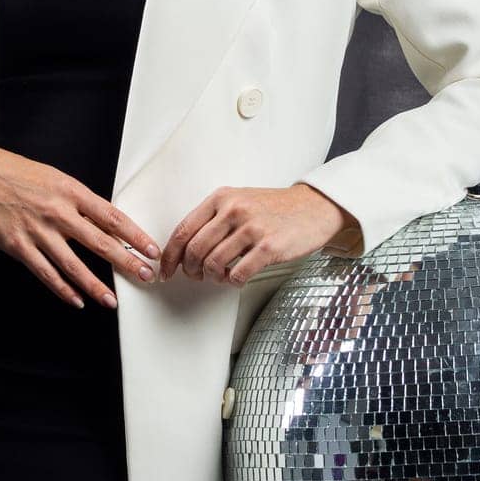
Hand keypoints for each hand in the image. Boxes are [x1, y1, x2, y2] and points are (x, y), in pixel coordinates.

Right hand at [0, 145, 161, 309]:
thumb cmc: (22, 176)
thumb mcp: (59, 180)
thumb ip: (82, 202)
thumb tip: (109, 224)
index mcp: (72, 192)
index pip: (112, 216)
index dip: (134, 235)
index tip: (151, 249)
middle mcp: (58, 212)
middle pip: (100, 242)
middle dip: (126, 262)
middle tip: (145, 275)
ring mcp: (38, 232)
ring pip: (73, 265)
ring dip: (95, 286)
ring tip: (111, 300)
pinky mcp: (20, 247)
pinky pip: (46, 273)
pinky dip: (63, 289)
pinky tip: (77, 300)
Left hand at [157, 183, 361, 283]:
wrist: (313, 207)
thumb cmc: (273, 208)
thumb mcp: (239, 201)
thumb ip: (213, 218)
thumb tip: (183, 247)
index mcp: (221, 198)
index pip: (183, 230)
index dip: (170, 255)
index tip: (166, 270)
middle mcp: (234, 210)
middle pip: (194, 250)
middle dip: (190, 270)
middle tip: (195, 277)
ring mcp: (252, 228)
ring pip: (213, 264)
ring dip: (212, 277)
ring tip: (220, 276)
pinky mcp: (269, 247)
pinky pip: (237, 274)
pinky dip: (232, 282)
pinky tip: (237, 277)